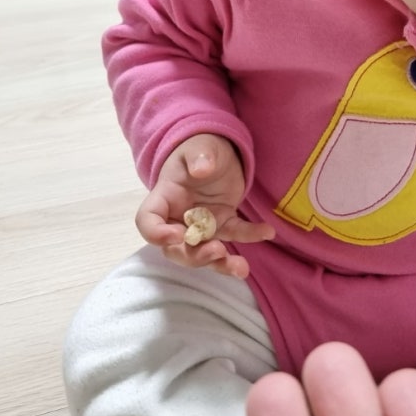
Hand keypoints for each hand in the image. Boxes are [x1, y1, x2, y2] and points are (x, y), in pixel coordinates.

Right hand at [136, 133, 273, 277]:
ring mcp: (201, 225)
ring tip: (241, 268)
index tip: (176, 235)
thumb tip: (201, 169)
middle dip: (194, 257)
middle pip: (176, 249)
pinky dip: (250, 235)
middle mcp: (179, 218)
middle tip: (216, 252)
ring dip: (221, 263)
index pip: (148, 222)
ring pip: (204, 252)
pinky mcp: (224, 224)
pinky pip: (235, 235)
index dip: (156, 234)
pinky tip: (267, 231)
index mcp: (164, 198)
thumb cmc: (199, 149)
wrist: (216, 153)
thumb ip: (198, 156)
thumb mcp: (199, 147)